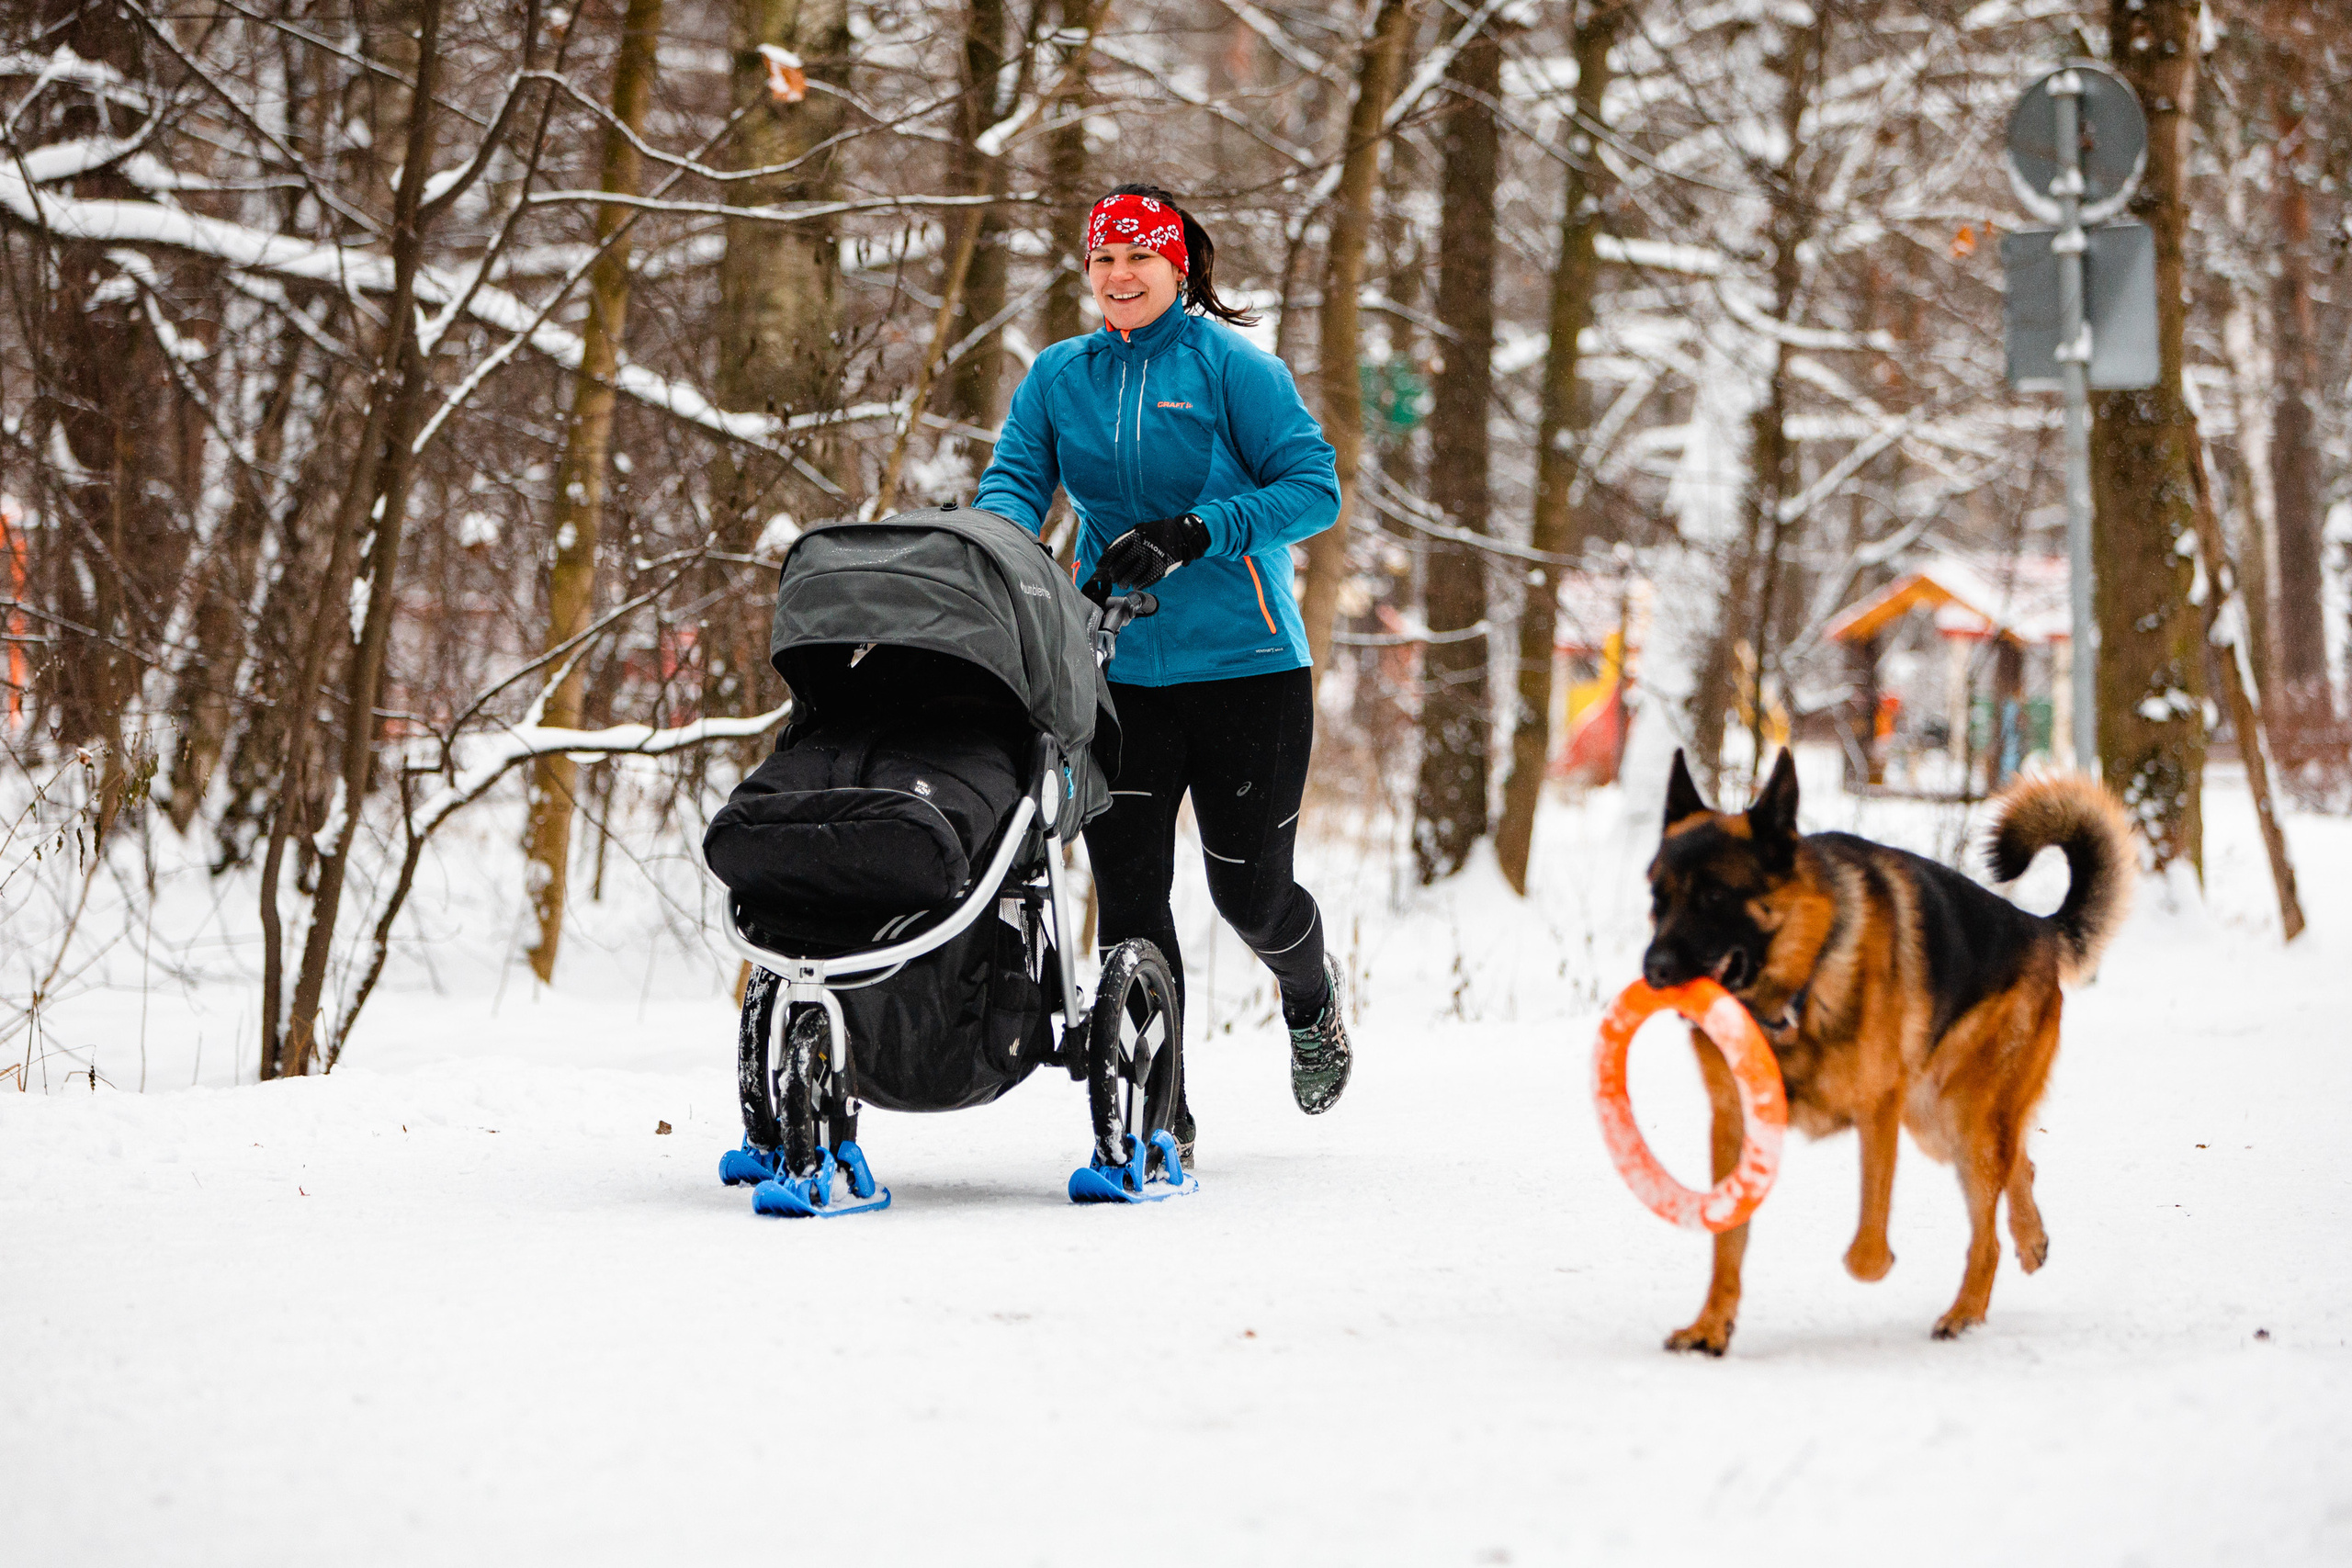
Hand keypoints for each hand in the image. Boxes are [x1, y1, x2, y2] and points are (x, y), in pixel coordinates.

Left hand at [1085, 514, 1208, 594]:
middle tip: (1113, 578)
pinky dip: (1138, 584)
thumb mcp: (1140, 529)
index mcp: (1134, 536)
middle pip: (1121, 566)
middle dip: (1114, 574)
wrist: (1182, 535)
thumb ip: (1125, 538)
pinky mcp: (1160, 568)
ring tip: (1122, 583)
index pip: (1113, 551)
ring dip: (1124, 581)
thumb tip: (1108, 551)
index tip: (1100, 567)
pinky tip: (1135, 585)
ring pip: (1132, 575)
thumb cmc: (1158, 532)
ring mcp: (1151, 558)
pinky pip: (1145, 579)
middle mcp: (1141, 547)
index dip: (1105, 561)